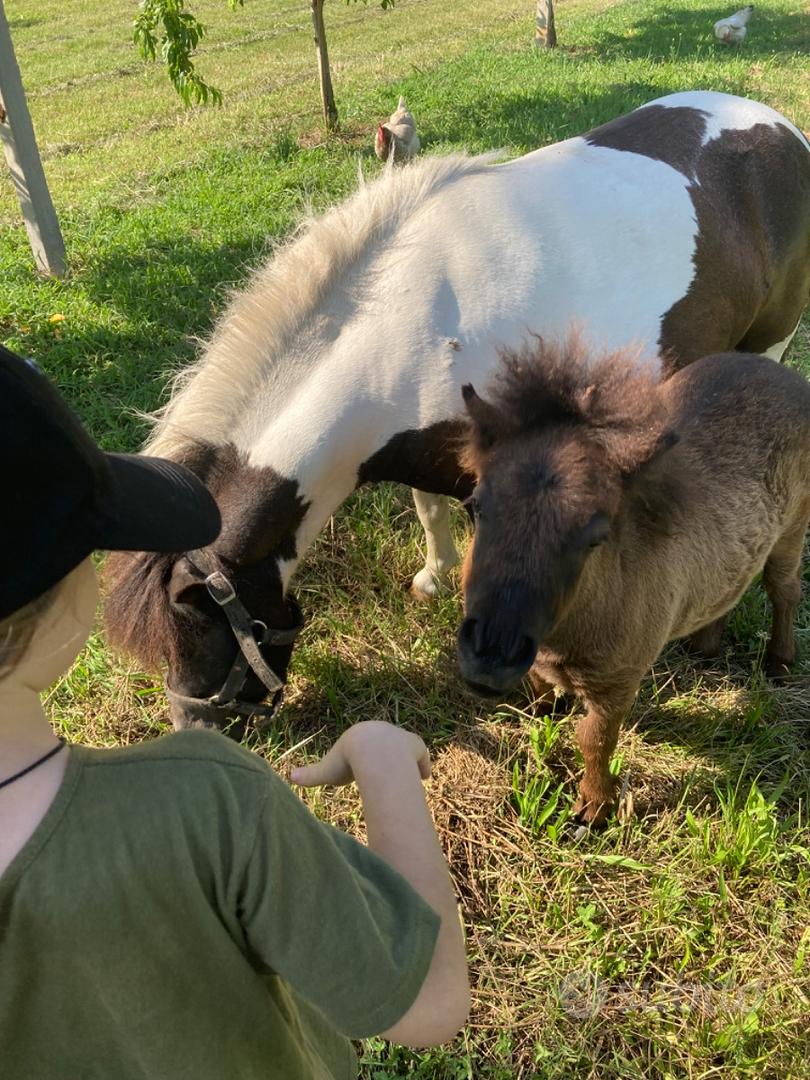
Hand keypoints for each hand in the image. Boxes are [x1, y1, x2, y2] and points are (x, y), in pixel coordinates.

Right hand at [291, 720, 430, 787]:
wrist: (372, 753)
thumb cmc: (347, 761)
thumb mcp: (326, 770)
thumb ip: (311, 775)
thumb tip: (289, 778)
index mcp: (362, 735)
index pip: (365, 745)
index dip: (366, 755)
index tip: (366, 766)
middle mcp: (384, 731)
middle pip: (387, 745)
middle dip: (388, 756)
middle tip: (389, 771)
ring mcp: (401, 738)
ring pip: (406, 750)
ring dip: (408, 761)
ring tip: (409, 776)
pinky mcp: (416, 746)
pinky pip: (421, 757)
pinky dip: (423, 766)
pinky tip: (424, 778)